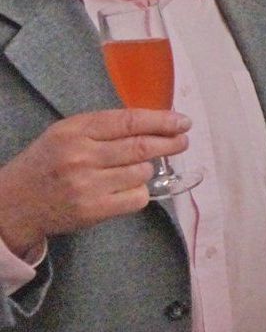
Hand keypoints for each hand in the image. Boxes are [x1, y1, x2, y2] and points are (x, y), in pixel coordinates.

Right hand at [0, 109, 191, 256]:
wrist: (16, 203)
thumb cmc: (48, 163)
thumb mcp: (67, 133)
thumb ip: (104, 127)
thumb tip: (154, 123)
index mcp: (75, 131)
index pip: (129, 121)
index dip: (162, 121)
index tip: (182, 122)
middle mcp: (81, 156)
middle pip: (142, 147)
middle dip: (170, 143)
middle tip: (182, 141)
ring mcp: (87, 185)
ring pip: (142, 172)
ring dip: (148, 169)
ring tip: (137, 168)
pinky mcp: (93, 210)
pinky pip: (137, 197)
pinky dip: (139, 191)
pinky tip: (128, 188)